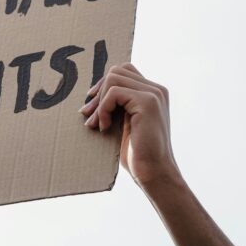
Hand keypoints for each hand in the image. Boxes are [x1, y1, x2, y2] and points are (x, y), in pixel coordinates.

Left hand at [80, 63, 180, 189]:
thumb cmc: (138, 153)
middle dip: (98, 92)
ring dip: (100, 102)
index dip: (104, 85)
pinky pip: (114, 92)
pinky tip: (105, 126)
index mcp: (153, 92)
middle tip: (89, 115)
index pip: (123, 71)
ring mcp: (154, 94)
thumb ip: (118, 104)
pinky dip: (103, 108)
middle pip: (116, 71)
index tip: (92, 106)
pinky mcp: (147, 102)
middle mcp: (156, 89)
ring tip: (97, 123)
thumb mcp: (125, 121)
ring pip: (113, 78)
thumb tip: (92, 92)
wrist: (154, 174)